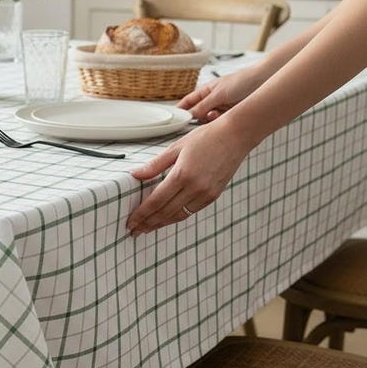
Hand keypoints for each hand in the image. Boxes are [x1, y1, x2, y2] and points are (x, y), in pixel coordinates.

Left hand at [126, 120, 252, 234]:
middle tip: (134, 231)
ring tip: (148, 228)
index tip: (131, 222)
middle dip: (148, 223)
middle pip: (165, 212)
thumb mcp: (176, 147)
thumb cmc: (206, 137)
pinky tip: (167, 218)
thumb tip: (135, 175)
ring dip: (161, 223)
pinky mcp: (213, 195)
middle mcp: (195, 187)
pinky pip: (191, 211)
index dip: (141, 214)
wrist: (236, 135)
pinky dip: (176, 217)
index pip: (156, 201)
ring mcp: (206, 193)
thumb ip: (154, 165)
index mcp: (182, 174)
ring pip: (178, 215)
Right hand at [178, 68, 263, 122]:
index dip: (180, 110)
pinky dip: (218, 122)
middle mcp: (211, 100)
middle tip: (195, 122)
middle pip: (196, 114)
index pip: (187, 102)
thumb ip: (203, 106)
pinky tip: (222, 118)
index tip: (175, 120)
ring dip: (209, 120)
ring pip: (208, 120)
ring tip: (214, 115)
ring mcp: (221, 108)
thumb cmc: (242, 81)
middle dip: (195, 118)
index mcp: (205, 91)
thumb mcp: (218, 94)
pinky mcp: (230, 115)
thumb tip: (190, 116)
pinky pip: (219, 122)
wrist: (263, 81)